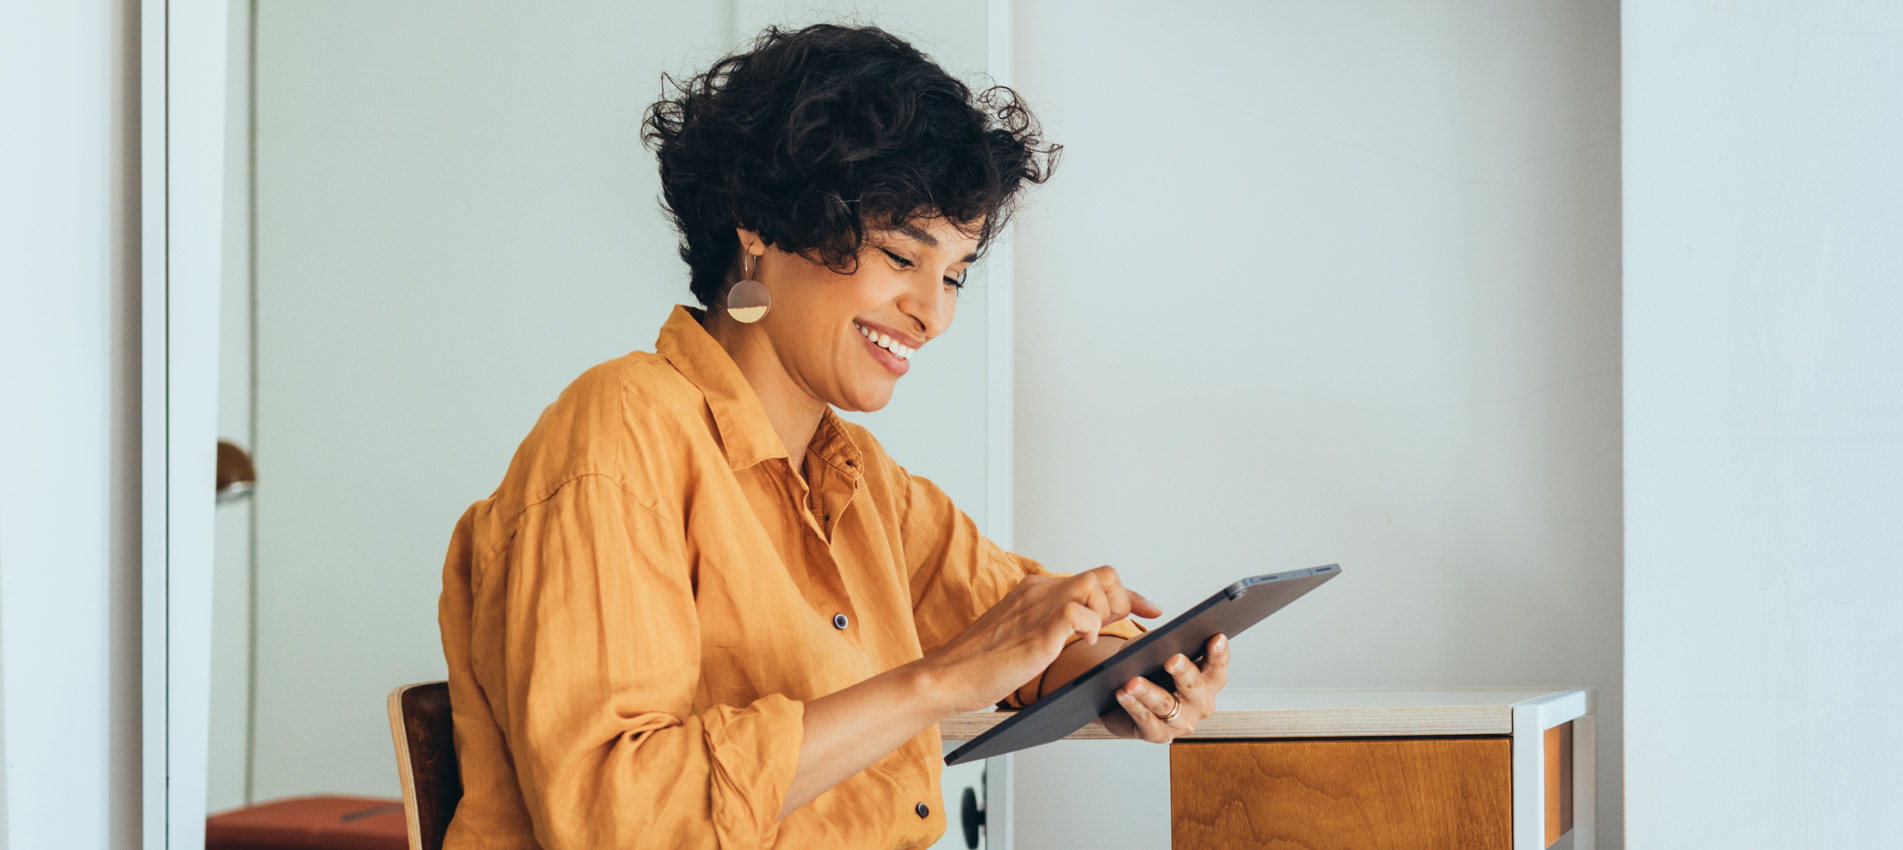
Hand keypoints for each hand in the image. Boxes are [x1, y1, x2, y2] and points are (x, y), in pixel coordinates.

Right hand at [919, 566, 1160, 714]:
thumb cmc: (981, 665)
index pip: (1093, 578)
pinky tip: (1084, 642)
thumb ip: (1050, 626)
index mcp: (1036, 590)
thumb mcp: (1022, 636)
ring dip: (1108, 610)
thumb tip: (1082, 631)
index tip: (1151, 609)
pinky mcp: (1037, 631)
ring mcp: (1038, 607)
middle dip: (1123, 601)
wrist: (947, 676)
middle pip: (1102, 574)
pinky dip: (1090, 626)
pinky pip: (1079, 612)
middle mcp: (1040, 591)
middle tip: (1121, 627)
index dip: (1129, 593)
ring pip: (1095, 583)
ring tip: (1095, 636)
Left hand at [1102, 634, 1228, 742]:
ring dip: (1149, 691)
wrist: (1125, 703)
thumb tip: (1157, 643)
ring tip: (1133, 681)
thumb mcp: (1156, 651)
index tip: (1217, 638)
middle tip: (1173, 660)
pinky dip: (1133, 705)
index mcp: (1208, 680)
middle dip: (1184, 672)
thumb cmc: (1147, 669)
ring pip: (1166, 704)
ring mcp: (1182, 722)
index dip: (1219, 652)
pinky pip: (1145, 719)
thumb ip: (1163, 645)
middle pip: (1193, 686)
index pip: (1217, 665)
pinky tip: (1122, 693)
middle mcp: (1201, 704)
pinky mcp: (1159, 735)